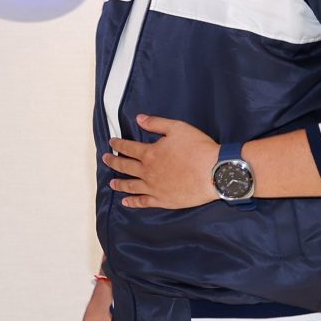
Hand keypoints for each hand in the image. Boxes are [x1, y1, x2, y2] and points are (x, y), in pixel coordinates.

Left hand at [104, 114, 220, 208]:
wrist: (215, 172)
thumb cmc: (199, 148)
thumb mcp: (178, 128)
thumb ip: (157, 123)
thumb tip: (139, 118)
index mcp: (150, 153)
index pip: (128, 148)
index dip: (118, 144)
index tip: (111, 143)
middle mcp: (148, 171)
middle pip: (125, 166)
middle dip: (113, 162)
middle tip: (105, 159)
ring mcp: (154, 187)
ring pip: (131, 186)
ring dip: (119, 184)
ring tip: (111, 183)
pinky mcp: (163, 200)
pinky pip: (143, 202)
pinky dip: (132, 202)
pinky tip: (126, 202)